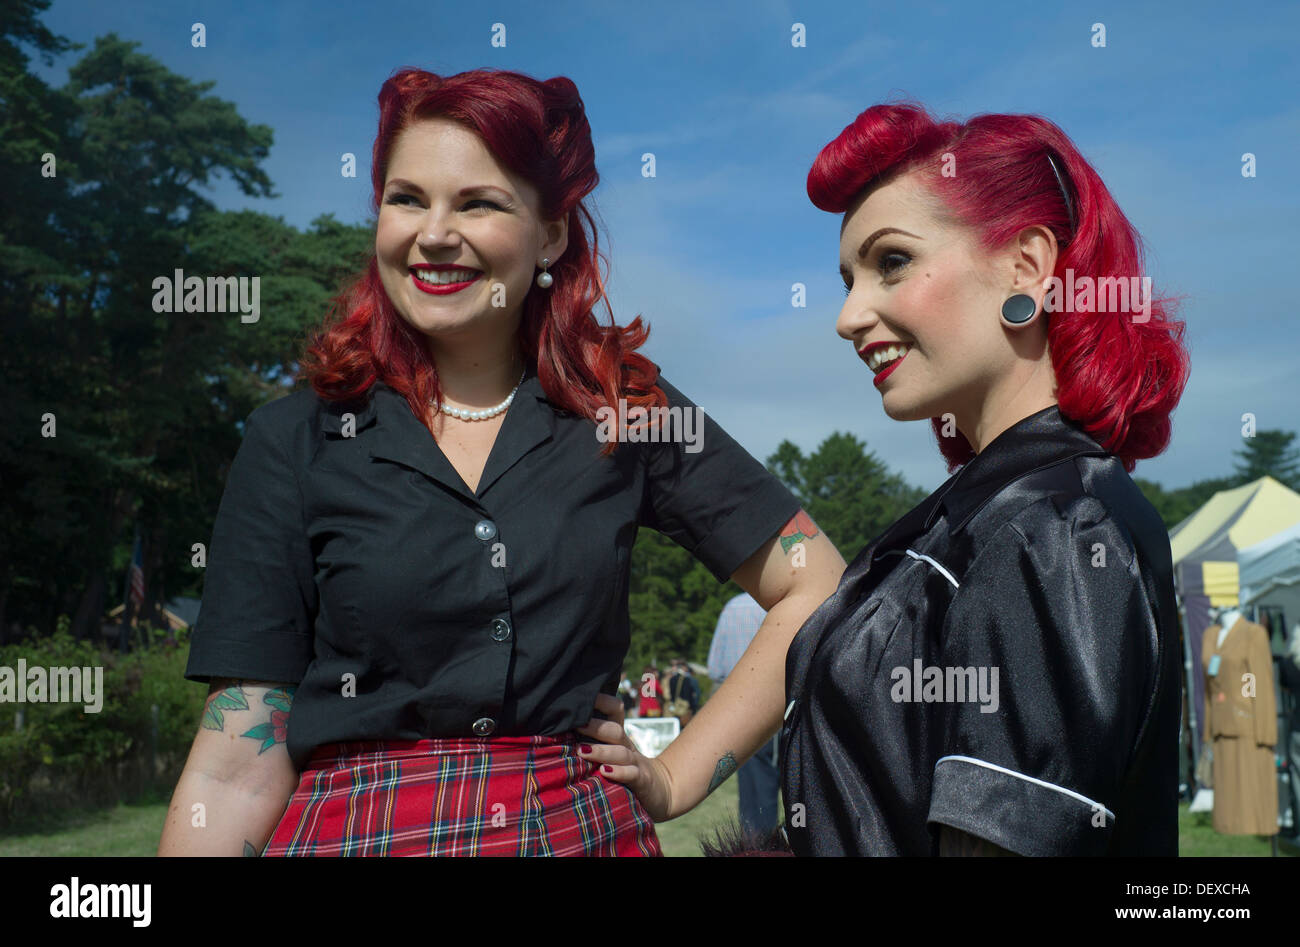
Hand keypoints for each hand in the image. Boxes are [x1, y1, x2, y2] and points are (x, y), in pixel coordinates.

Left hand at [576, 692, 673, 821]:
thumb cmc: (624, 770)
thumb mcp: (610, 753)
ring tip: (582, 751)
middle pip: (614, 730)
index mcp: (618, 736)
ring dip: (601, 751)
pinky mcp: (642, 780)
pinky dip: (619, 772)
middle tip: (576, 725)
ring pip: (620, 752)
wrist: (660, 791)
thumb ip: (590, 742)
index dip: (602, 701)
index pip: (615, 710)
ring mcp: (636, 762)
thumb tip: (557, 729)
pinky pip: (632, 774)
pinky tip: (605, 772)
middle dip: (595, 726)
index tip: (580, 697)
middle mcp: (626, 746)